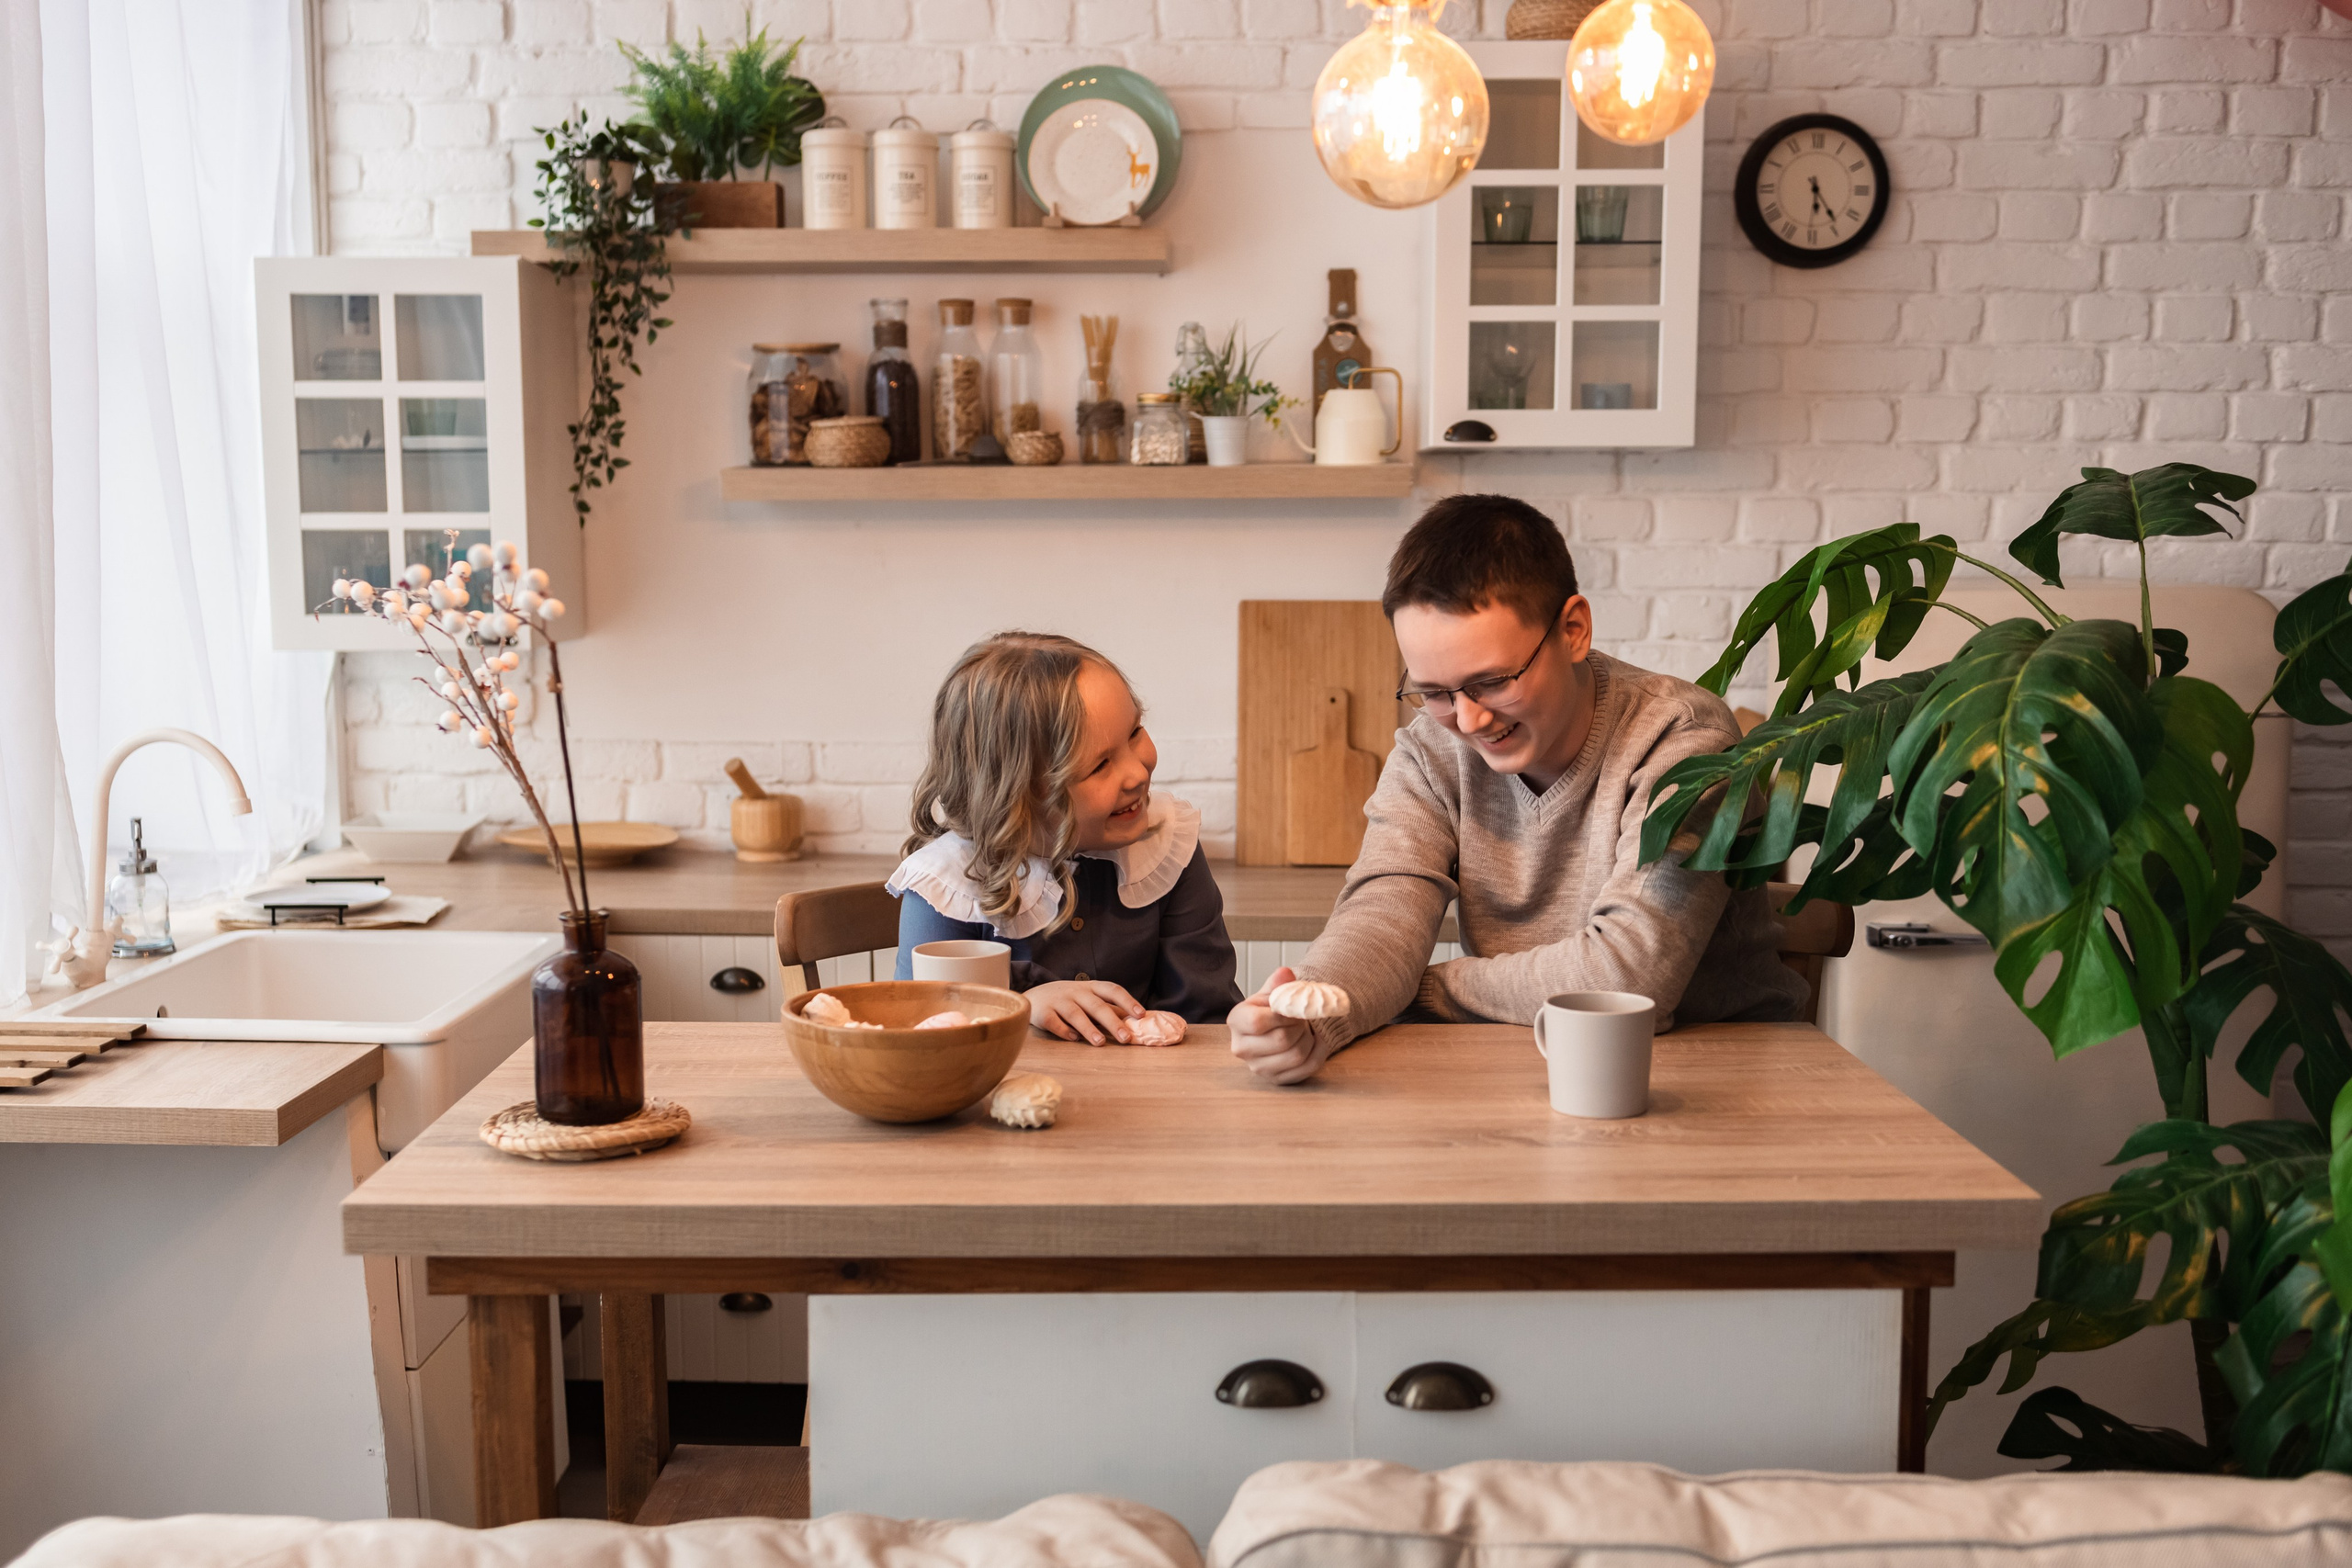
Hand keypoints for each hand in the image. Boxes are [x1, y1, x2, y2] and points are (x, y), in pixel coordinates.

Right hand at [1029, 979, 1144, 1044]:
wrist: (1033, 996)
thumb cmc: (1069, 1000)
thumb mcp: (1089, 999)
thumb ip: (1109, 1008)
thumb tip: (1137, 1022)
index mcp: (1091, 988)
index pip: (1112, 990)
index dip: (1128, 1001)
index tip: (1141, 1014)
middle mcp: (1075, 992)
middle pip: (1096, 1005)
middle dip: (1112, 1022)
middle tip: (1126, 1038)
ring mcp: (1058, 1001)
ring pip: (1075, 1014)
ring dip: (1089, 1028)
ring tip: (1100, 1043)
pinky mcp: (1043, 1013)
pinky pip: (1054, 1022)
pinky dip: (1064, 1030)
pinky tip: (1073, 1039)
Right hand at [1227, 967, 1330, 1084]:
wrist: (1274, 1030)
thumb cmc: (1271, 1010)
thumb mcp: (1271, 993)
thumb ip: (1277, 984)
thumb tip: (1285, 974)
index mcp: (1236, 1021)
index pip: (1258, 1022)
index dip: (1283, 1015)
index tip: (1292, 1009)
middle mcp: (1242, 1048)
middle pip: (1281, 1039)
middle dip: (1299, 1026)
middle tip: (1301, 1018)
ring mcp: (1258, 1068)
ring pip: (1296, 1055)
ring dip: (1309, 1038)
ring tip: (1305, 1029)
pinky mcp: (1277, 1080)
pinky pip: (1307, 1068)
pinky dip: (1319, 1052)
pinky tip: (1316, 1041)